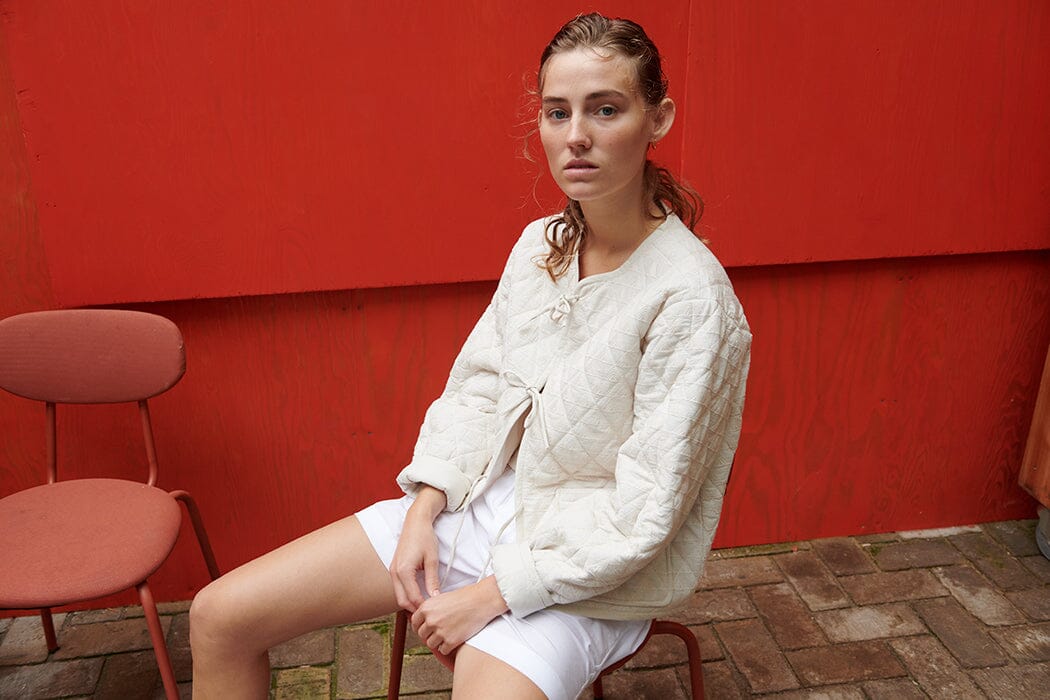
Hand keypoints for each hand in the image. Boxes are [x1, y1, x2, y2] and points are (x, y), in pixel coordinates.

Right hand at [389, 487, 446, 611]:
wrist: (415, 522)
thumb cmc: (425, 538)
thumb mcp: (432, 559)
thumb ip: (432, 580)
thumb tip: (435, 597)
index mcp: (403, 571)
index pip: (412, 598)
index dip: (423, 607)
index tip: (435, 612)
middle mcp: (394, 572)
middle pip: (402, 601)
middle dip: (414, 609)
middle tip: (429, 614)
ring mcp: (392, 570)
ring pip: (399, 595)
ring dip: (410, 603)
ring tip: (426, 607)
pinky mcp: (394, 569)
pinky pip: (398, 588)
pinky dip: (407, 595)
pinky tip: (420, 596)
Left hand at [411, 576, 508, 655]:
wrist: (481, 601)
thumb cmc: (465, 597)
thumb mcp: (442, 598)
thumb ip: (431, 609)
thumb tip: (424, 619)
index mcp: (426, 608)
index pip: (414, 622)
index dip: (419, 626)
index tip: (425, 628)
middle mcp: (430, 620)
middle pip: (421, 635)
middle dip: (429, 634)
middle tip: (438, 632)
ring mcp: (440, 632)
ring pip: (431, 644)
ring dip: (437, 642)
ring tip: (447, 636)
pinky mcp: (451, 641)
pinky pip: (443, 650)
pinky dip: (447, 647)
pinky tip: (454, 640)